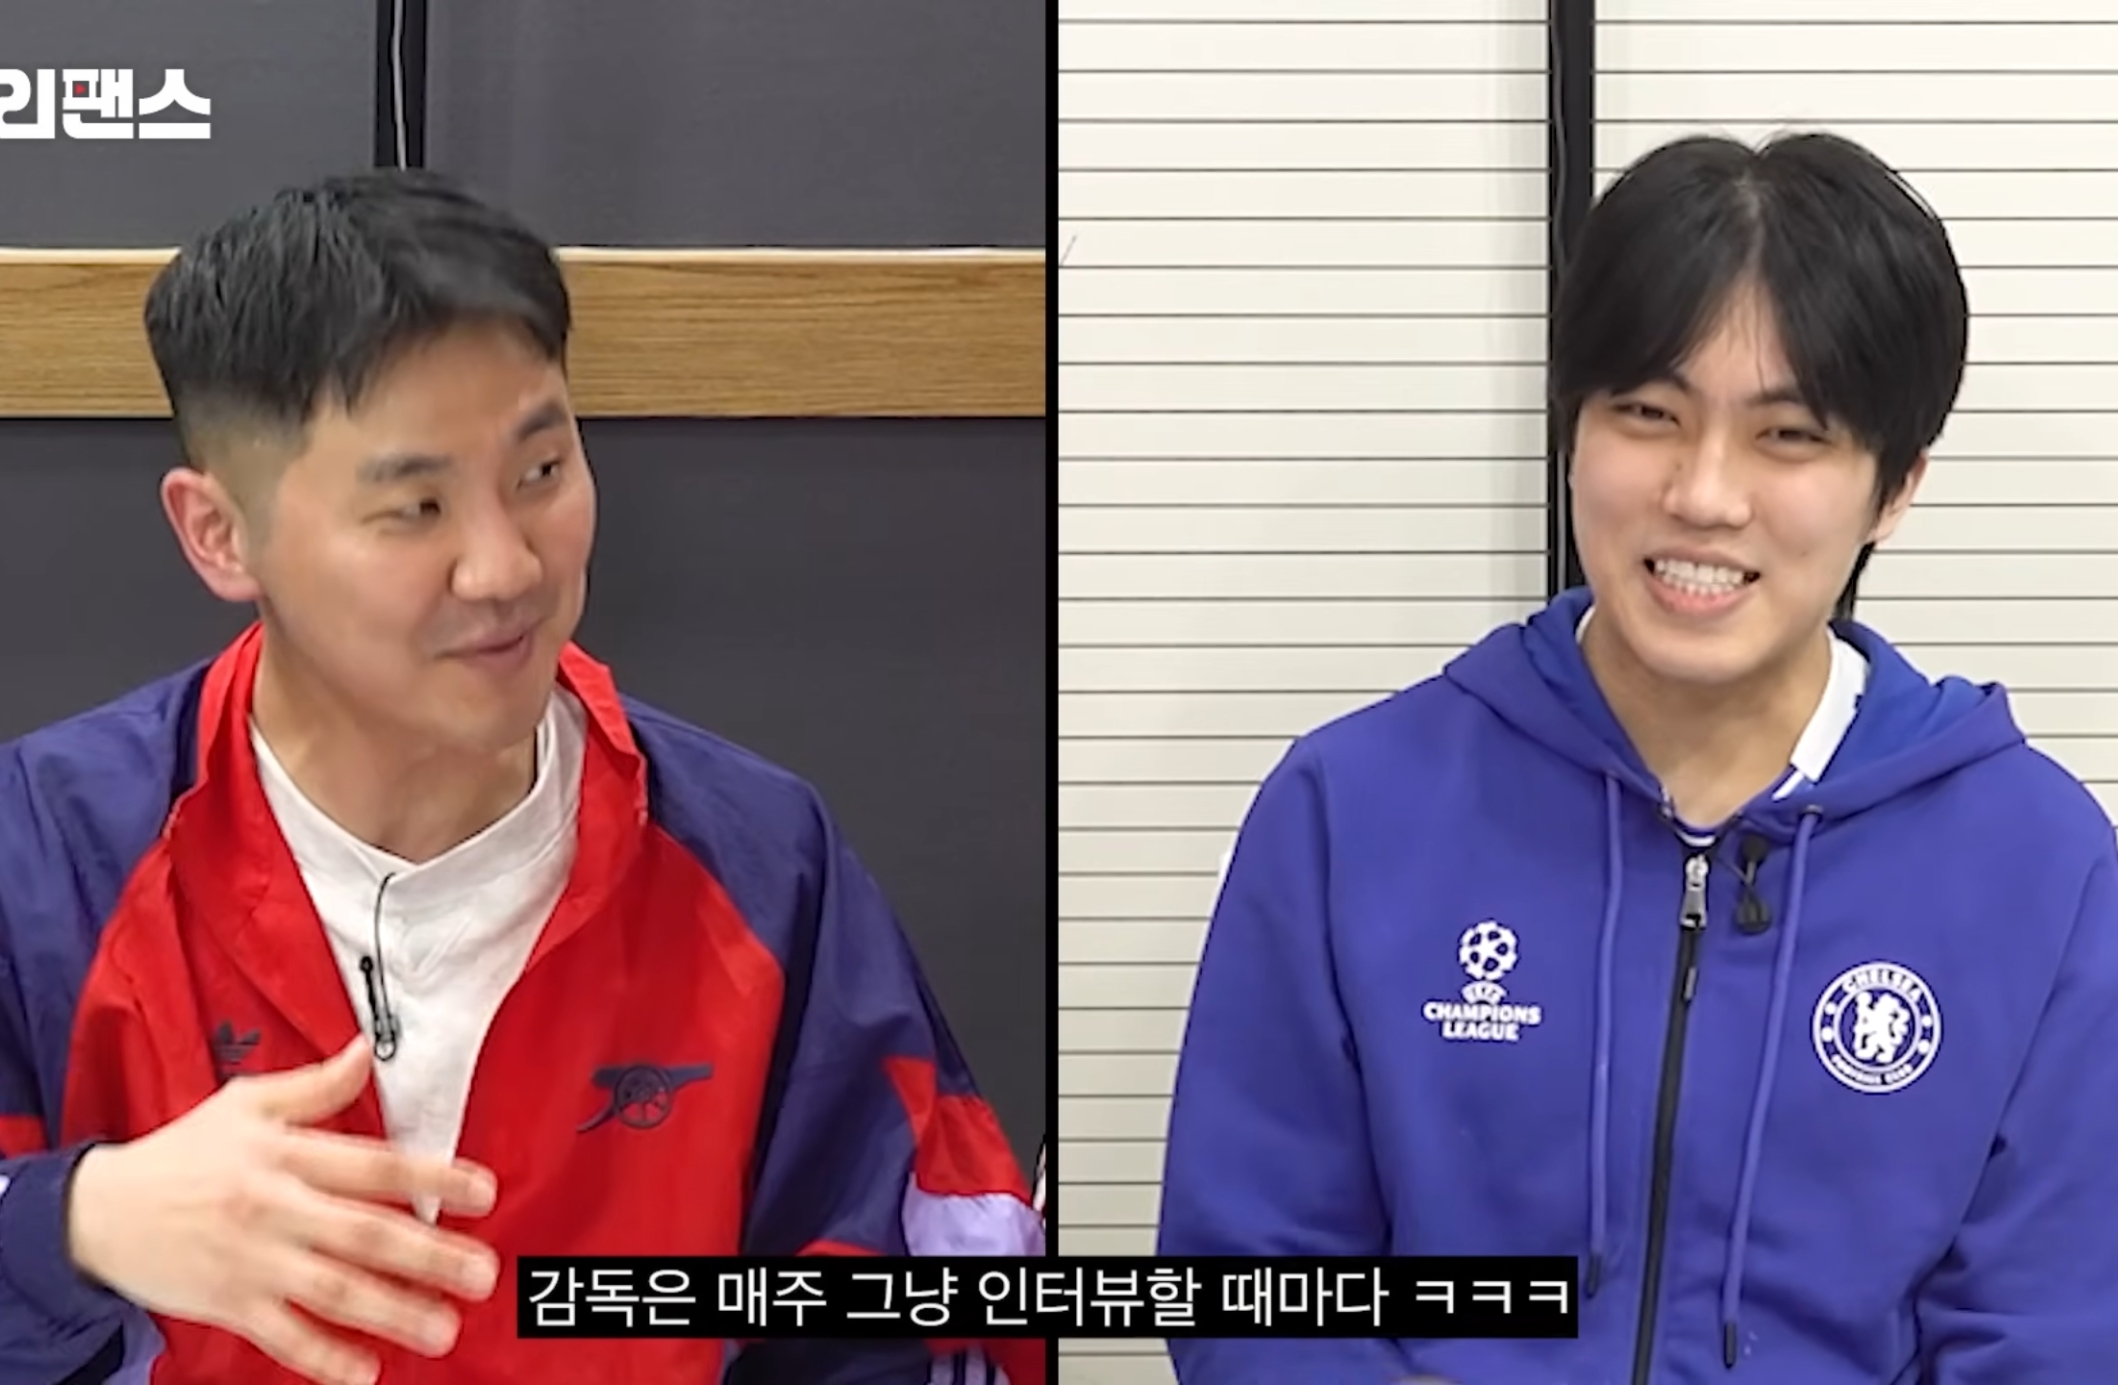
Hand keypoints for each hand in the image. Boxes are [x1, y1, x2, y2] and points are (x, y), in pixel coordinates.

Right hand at [66, 1036, 500, 1384]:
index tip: (483, 1192)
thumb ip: (316, 1085)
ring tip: (444, 1328)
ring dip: (393, 1313)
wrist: (95, 1210)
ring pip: (333, 1291)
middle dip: (429, 1256)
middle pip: (364, 1233)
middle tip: (482, 1273)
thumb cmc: (181, 1152)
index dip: (433, 1177)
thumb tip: (366, 1052)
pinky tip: (366, 1373)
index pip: (375, 1165)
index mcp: (287, 1155)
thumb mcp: (246, 1102)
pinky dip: (324, 1358)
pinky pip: (283, 1337)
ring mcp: (253, 1261)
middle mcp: (276, 1208)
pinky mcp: (229, 1304)